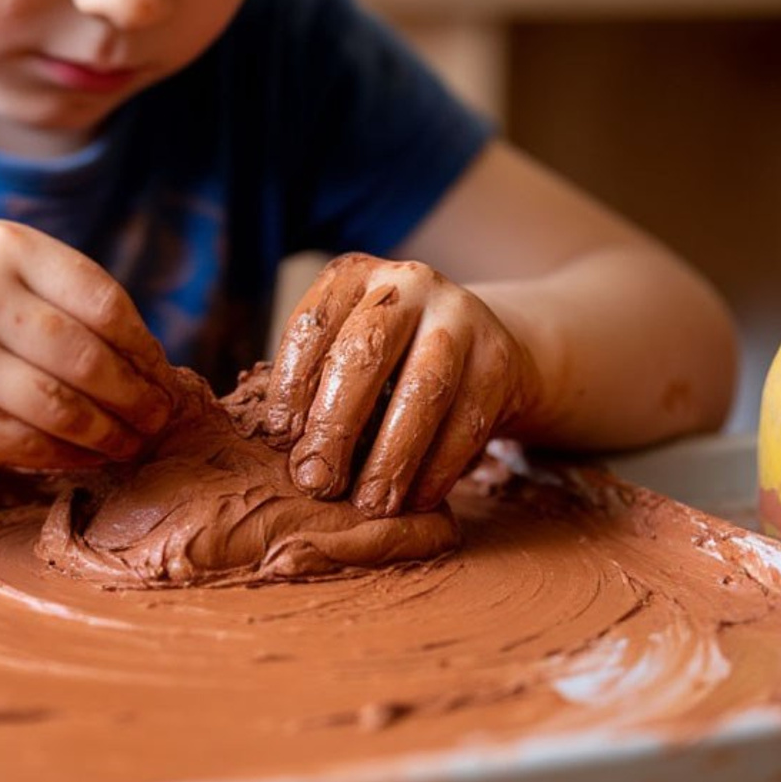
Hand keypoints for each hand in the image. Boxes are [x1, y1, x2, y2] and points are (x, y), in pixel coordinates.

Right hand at [0, 221, 177, 468]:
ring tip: (133, 443)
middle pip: (87, 358)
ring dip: (108, 434)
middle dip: (136, 397)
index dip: (143, 346)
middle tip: (161, 418)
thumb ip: (62, 295)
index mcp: (4, 245)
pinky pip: (20, 442)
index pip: (102, 302)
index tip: (163, 373)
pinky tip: (86, 456)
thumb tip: (150, 362)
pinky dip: (64, 455)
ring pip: (60, 407)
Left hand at [267, 253, 540, 515]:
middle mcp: (407, 285)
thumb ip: (314, 383)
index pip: (312, 326)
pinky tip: (414, 499)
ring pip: (422, 391)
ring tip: (368, 504)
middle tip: (316, 483)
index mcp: (353, 276)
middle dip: (336, 425)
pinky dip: (437, 469)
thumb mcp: (346, 349)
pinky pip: (466, 422)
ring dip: (392, 457)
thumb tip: (282, 447)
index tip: (281, 440)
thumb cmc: (388, 359)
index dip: (291, 386)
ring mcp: (460, 317)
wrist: (482, 346)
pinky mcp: (499, 359)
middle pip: (364, 353)